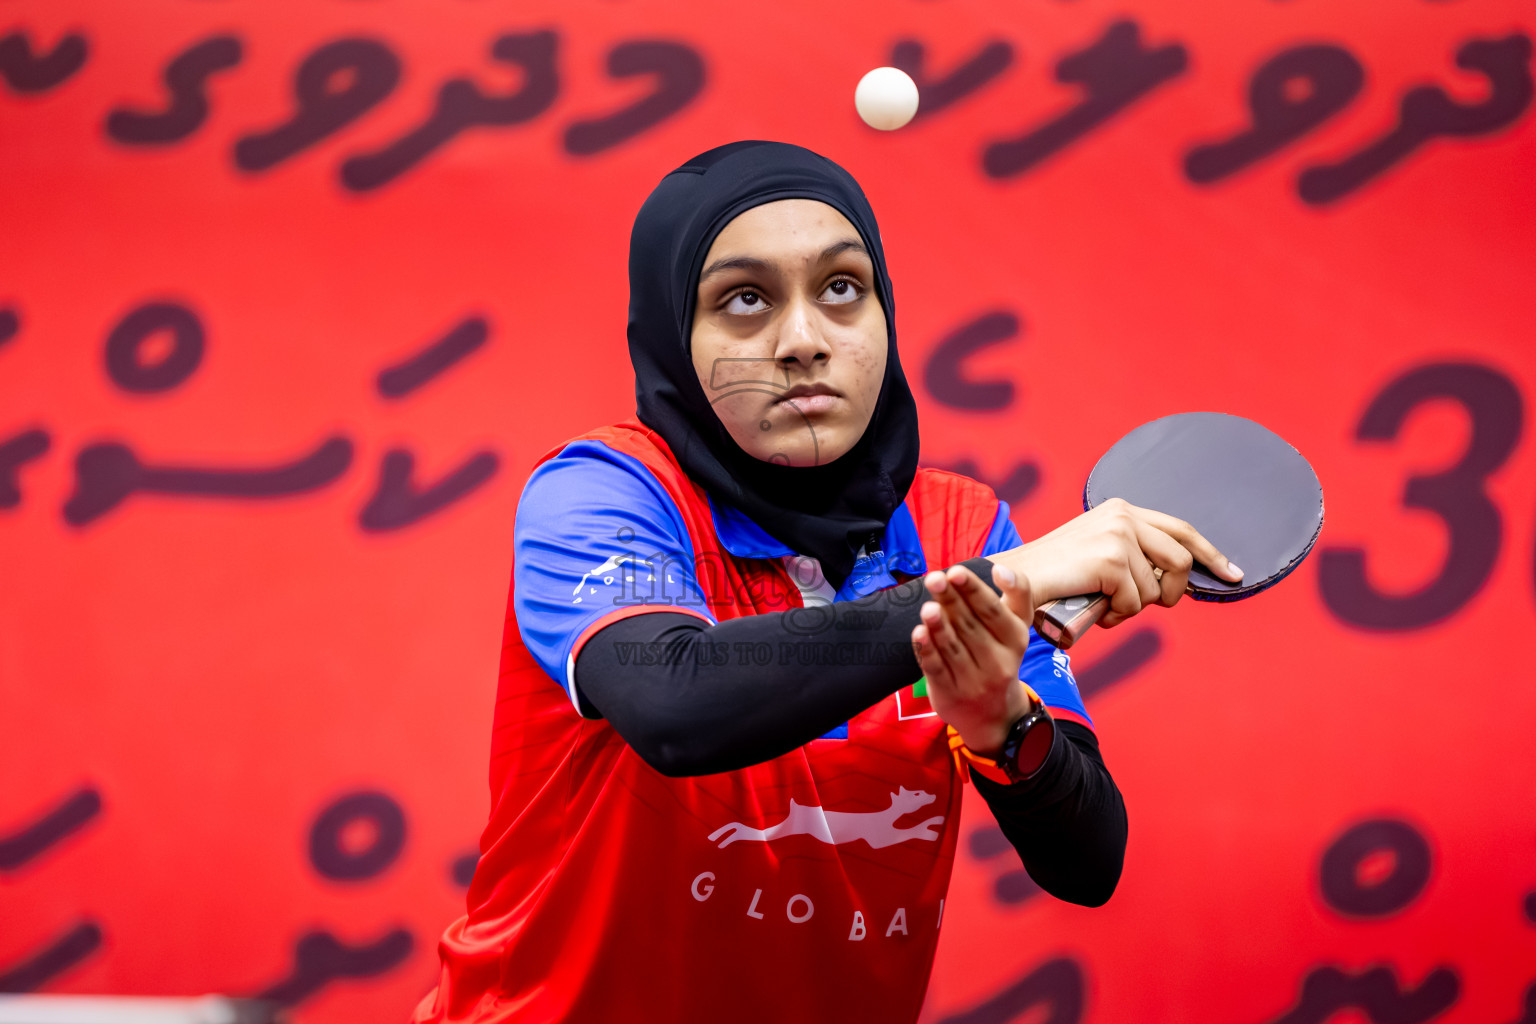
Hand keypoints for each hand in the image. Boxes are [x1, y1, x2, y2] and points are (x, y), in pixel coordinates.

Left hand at [911, 563, 1033, 756]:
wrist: (994, 715)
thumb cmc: (1000, 656)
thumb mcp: (1016, 628)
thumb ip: (1017, 594)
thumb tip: (1001, 568)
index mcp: (1015, 639)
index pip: (992, 611)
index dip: (974, 590)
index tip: (956, 571)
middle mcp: (998, 662)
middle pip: (970, 625)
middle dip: (950, 599)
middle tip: (934, 578)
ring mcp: (974, 680)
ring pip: (953, 647)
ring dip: (939, 626)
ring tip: (928, 607)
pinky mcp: (950, 694)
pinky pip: (936, 669)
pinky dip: (926, 650)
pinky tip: (918, 632)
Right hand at [989, 498, 1242, 627]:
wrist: (1014, 579)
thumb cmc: (1053, 576)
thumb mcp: (1097, 554)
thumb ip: (1132, 556)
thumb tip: (1171, 579)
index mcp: (1122, 510)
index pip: (1181, 529)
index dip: (1210, 554)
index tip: (1231, 573)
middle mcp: (1123, 516)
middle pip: (1180, 561)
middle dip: (1170, 592)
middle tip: (1145, 605)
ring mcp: (1118, 536)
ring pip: (1155, 588)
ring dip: (1131, 608)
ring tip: (1101, 603)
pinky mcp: (1111, 560)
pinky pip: (1135, 602)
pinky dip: (1115, 615)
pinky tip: (1093, 607)